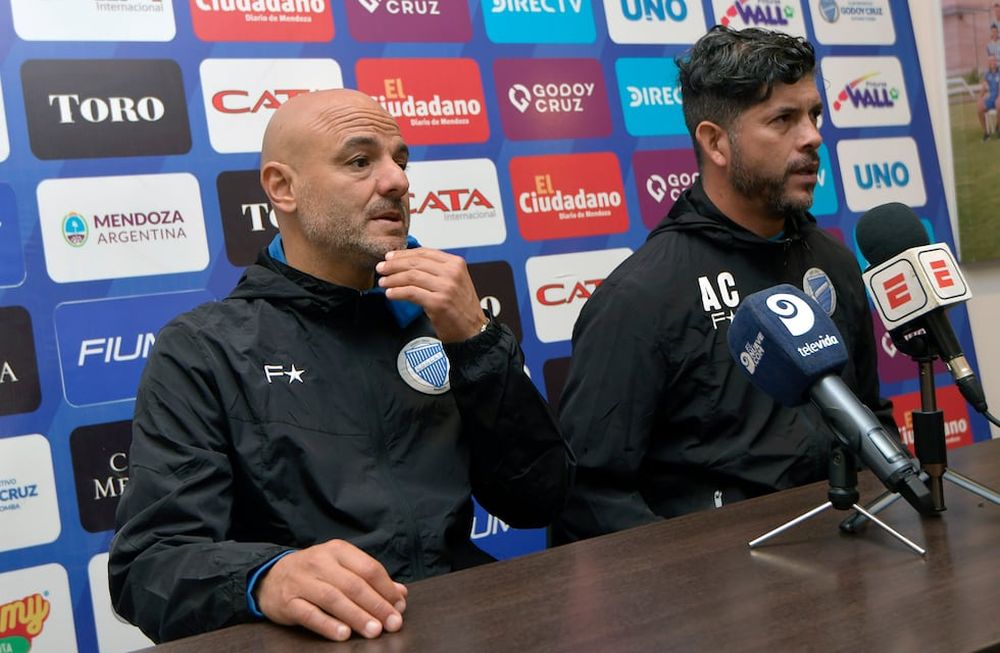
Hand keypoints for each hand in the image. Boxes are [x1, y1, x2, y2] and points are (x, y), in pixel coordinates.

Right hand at [256, 540, 406, 640]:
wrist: (270, 576)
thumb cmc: (315, 573)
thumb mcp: (341, 567)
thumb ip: (370, 579)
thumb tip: (400, 594)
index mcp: (338, 550)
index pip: (368, 568)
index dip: (386, 588)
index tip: (399, 606)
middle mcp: (320, 562)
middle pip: (354, 585)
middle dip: (376, 605)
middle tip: (392, 623)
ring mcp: (302, 581)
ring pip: (334, 599)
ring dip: (357, 616)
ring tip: (374, 631)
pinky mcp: (288, 601)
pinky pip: (310, 614)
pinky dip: (328, 625)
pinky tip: (344, 634)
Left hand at [376, 248, 488, 342]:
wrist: (472, 331)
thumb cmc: (462, 308)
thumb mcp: (454, 281)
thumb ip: (436, 270)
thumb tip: (408, 263)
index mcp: (456, 264)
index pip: (424, 252)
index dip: (404, 254)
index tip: (391, 257)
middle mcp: (452, 273)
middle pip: (416, 262)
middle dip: (394, 265)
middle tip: (381, 268)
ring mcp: (446, 287)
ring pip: (411, 276)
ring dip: (393, 279)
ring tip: (383, 282)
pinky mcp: (438, 302)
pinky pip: (411, 293)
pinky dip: (397, 293)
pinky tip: (390, 294)